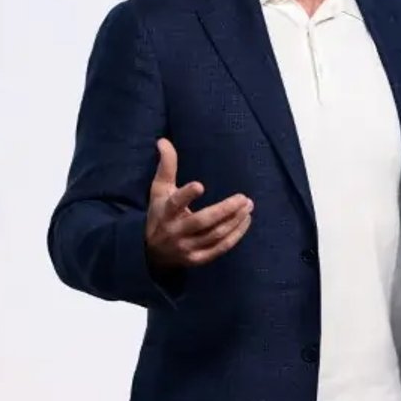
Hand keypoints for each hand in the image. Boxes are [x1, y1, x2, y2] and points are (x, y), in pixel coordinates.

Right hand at [145, 138, 253, 270]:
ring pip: (215, 235)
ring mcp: (186, 248)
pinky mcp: (196, 259)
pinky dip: (235, 235)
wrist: (151, 254)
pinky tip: (245, 221)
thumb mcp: (159, 191)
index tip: (200, 185)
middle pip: (202, 221)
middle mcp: (175, 231)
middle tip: (244, 198)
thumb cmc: (159, 214)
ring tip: (248, 206)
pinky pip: (220, 248)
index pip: (175, 203)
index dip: (187, 195)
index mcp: (165, 212)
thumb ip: (166, 166)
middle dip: (225, 209)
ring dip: (234, 221)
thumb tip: (163, 140)